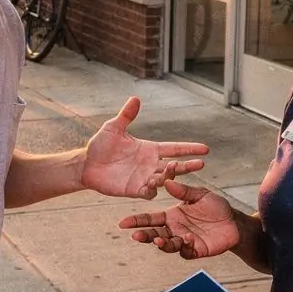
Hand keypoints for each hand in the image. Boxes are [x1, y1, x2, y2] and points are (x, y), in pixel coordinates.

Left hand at [81, 97, 208, 199]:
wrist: (87, 164)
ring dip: (170, 175)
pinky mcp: (135, 190)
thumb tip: (135, 98)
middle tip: (201, 164)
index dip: (189, 148)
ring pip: (164, 179)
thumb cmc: (101, 145)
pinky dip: (154, 190)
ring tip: (172, 169)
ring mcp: (145, 178)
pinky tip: (155, 185)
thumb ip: (126, 115)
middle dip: (188, 165)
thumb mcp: (113, 128)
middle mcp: (151, 164)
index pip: (174, 148)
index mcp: (150, 149)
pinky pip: (149, 192)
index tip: (205, 148)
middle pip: (175, 165)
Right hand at [119, 179, 238, 258]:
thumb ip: (184, 191)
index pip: (150, 219)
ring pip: (167, 245)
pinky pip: (186, 251)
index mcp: (171, 215)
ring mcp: (184, 241)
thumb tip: (167, 182)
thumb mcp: (200, 195)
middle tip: (136, 236)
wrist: (234, 222)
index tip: (123, 223)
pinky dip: (184, 246)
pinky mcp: (196, 250)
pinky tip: (187, 238)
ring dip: (162, 243)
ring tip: (159, 240)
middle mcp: (175, 229)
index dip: (137, 221)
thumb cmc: (216, 207)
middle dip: (145, 236)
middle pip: (155, 234)